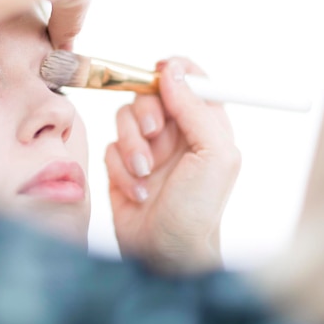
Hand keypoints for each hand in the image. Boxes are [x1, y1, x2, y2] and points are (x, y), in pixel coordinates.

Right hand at [105, 57, 240, 273]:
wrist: (164, 252)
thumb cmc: (197, 209)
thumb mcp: (213, 155)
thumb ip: (196, 109)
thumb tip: (174, 70)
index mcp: (206, 125)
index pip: (192, 80)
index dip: (176, 71)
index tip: (162, 73)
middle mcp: (177, 132)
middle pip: (151, 93)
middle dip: (148, 112)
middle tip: (154, 133)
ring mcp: (148, 148)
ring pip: (126, 118)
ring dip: (133, 146)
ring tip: (145, 174)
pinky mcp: (123, 165)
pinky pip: (111, 147)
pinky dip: (121, 169)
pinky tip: (137, 192)